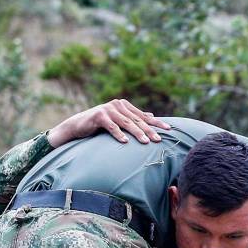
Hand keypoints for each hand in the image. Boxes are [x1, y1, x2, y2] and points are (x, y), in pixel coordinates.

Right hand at [47, 99, 169, 147]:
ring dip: (137, 133)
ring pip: (126, 123)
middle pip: (137, 120)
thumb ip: (134, 117)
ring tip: (146, 142)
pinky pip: (111, 126)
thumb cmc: (101, 124)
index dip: (156, 122)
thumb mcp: (119, 120)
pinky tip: (125, 142)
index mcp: (124, 105)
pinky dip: (118, 134)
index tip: (169, 129)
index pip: (143, 116)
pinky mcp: (99, 116)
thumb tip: (151, 115)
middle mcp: (117, 105)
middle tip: (159, 139)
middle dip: (149, 130)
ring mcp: (108, 109)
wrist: (79, 125)